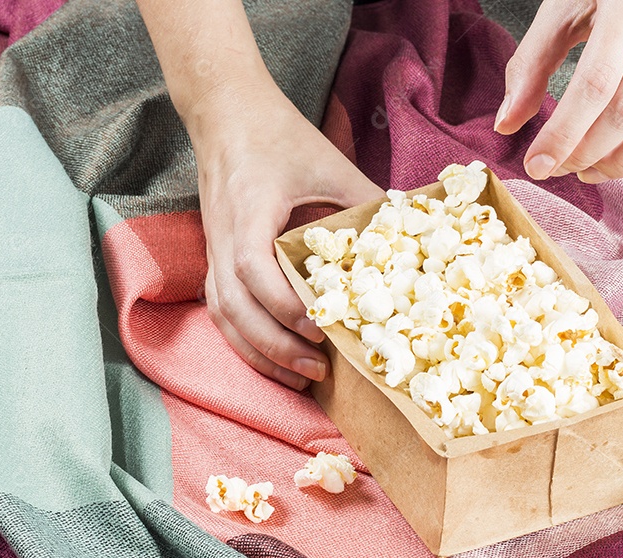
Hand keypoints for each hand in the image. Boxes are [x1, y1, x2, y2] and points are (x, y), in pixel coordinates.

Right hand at [189, 80, 383, 389]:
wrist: (228, 114)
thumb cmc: (281, 137)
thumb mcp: (330, 164)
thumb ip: (364, 201)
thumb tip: (408, 240)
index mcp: (249, 210)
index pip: (252, 268)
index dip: (283, 304)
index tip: (319, 327)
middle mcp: (222, 236)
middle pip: (235, 306)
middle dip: (275, 345)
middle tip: (319, 369)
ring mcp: (214, 250)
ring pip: (224, 316)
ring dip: (260, 353)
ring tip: (302, 378)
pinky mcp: (214, 258)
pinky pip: (221, 310)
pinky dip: (246, 341)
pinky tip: (276, 360)